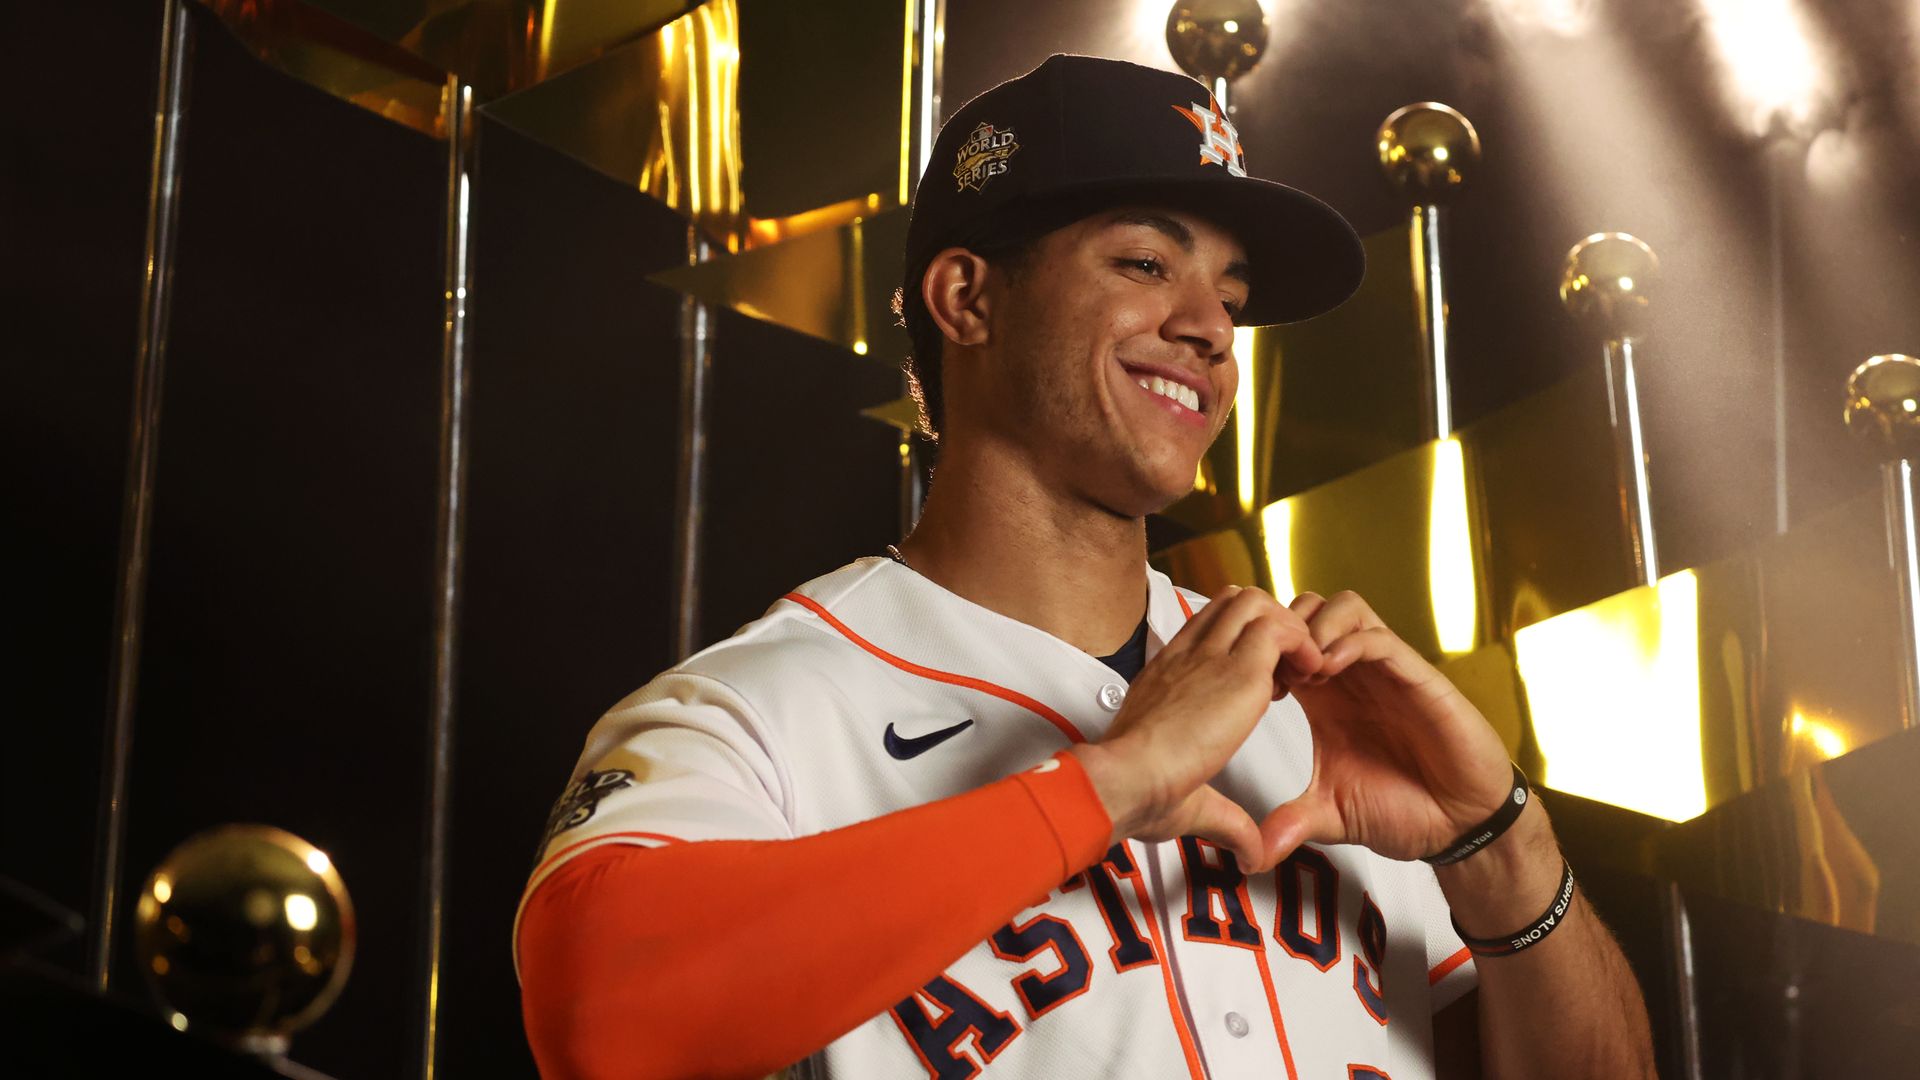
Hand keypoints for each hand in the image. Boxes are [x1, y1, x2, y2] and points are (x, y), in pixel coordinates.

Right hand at [1070, 586, 1323, 870]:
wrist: (1122, 782)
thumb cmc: (1135, 793)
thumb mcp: (1188, 802)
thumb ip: (1226, 820)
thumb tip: (1251, 854)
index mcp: (1169, 679)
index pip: (1208, 628)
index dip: (1243, 642)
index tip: (1265, 681)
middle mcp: (1188, 657)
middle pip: (1234, 601)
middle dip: (1270, 624)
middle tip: (1290, 671)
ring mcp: (1211, 658)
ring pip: (1257, 602)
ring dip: (1288, 629)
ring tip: (1303, 671)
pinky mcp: (1237, 670)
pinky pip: (1281, 627)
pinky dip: (1304, 643)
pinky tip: (1311, 677)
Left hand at [1255, 590, 1515, 865]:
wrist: (1459, 827)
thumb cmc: (1405, 810)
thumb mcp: (1331, 816)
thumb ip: (1291, 823)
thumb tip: (1252, 855)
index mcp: (1326, 697)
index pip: (1284, 643)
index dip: (1260, 651)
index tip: (1245, 683)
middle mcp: (1353, 676)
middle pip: (1308, 609)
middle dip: (1283, 628)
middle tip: (1273, 667)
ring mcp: (1385, 672)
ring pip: (1343, 608)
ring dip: (1315, 627)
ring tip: (1302, 669)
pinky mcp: (1417, 678)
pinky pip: (1380, 637)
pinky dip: (1349, 642)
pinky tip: (1329, 671)